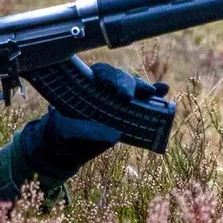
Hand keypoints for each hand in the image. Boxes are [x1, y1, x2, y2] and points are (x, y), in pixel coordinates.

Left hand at [19, 61, 165, 178]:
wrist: (61, 149)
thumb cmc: (59, 134)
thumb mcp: (65, 132)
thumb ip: (85, 131)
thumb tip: (115, 134)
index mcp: (83, 86)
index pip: (100, 73)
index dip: (111, 78)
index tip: (118, 90)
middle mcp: (100, 89)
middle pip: (119, 79)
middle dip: (129, 84)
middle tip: (135, 95)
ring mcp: (113, 102)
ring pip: (131, 89)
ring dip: (144, 88)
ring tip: (156, 91)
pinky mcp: (122, 115)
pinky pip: (139, 104)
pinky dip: (152, 97)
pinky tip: (163, 90)